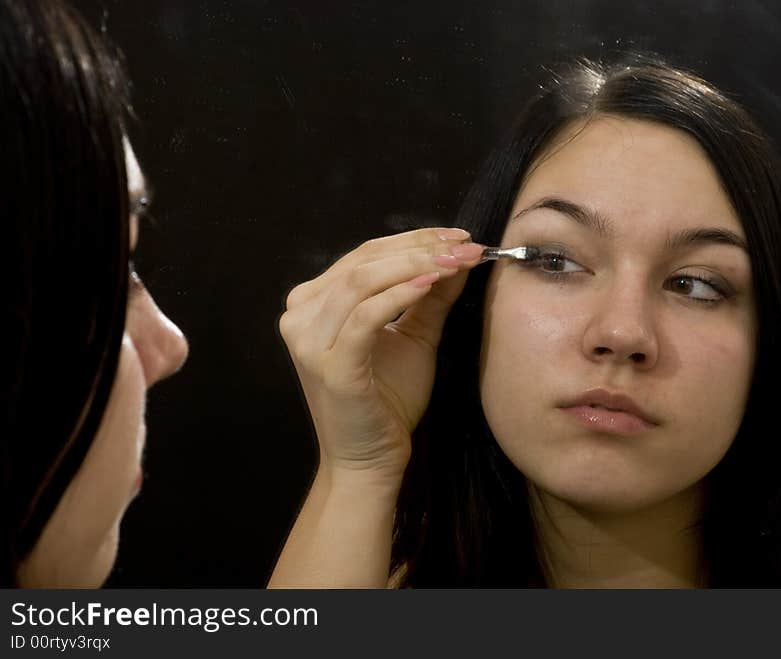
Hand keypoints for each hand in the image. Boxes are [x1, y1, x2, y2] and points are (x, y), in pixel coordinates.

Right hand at [279, 228, 483, 481]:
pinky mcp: (329, 365)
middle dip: (420, 248)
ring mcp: (309, 341)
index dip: (415, 239)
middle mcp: (301, 315)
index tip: (460, 237)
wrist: (370, 458)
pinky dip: (399, 295)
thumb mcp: (413, 336)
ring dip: (414, 265)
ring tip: (455, 262)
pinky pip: (365, 317)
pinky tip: (431, 284)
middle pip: (363, 261)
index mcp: (315, 303)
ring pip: (361, 281)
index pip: (365, 254)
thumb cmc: (388, 399)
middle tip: (465, 246)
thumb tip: (459, 256)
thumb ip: (431, 296)